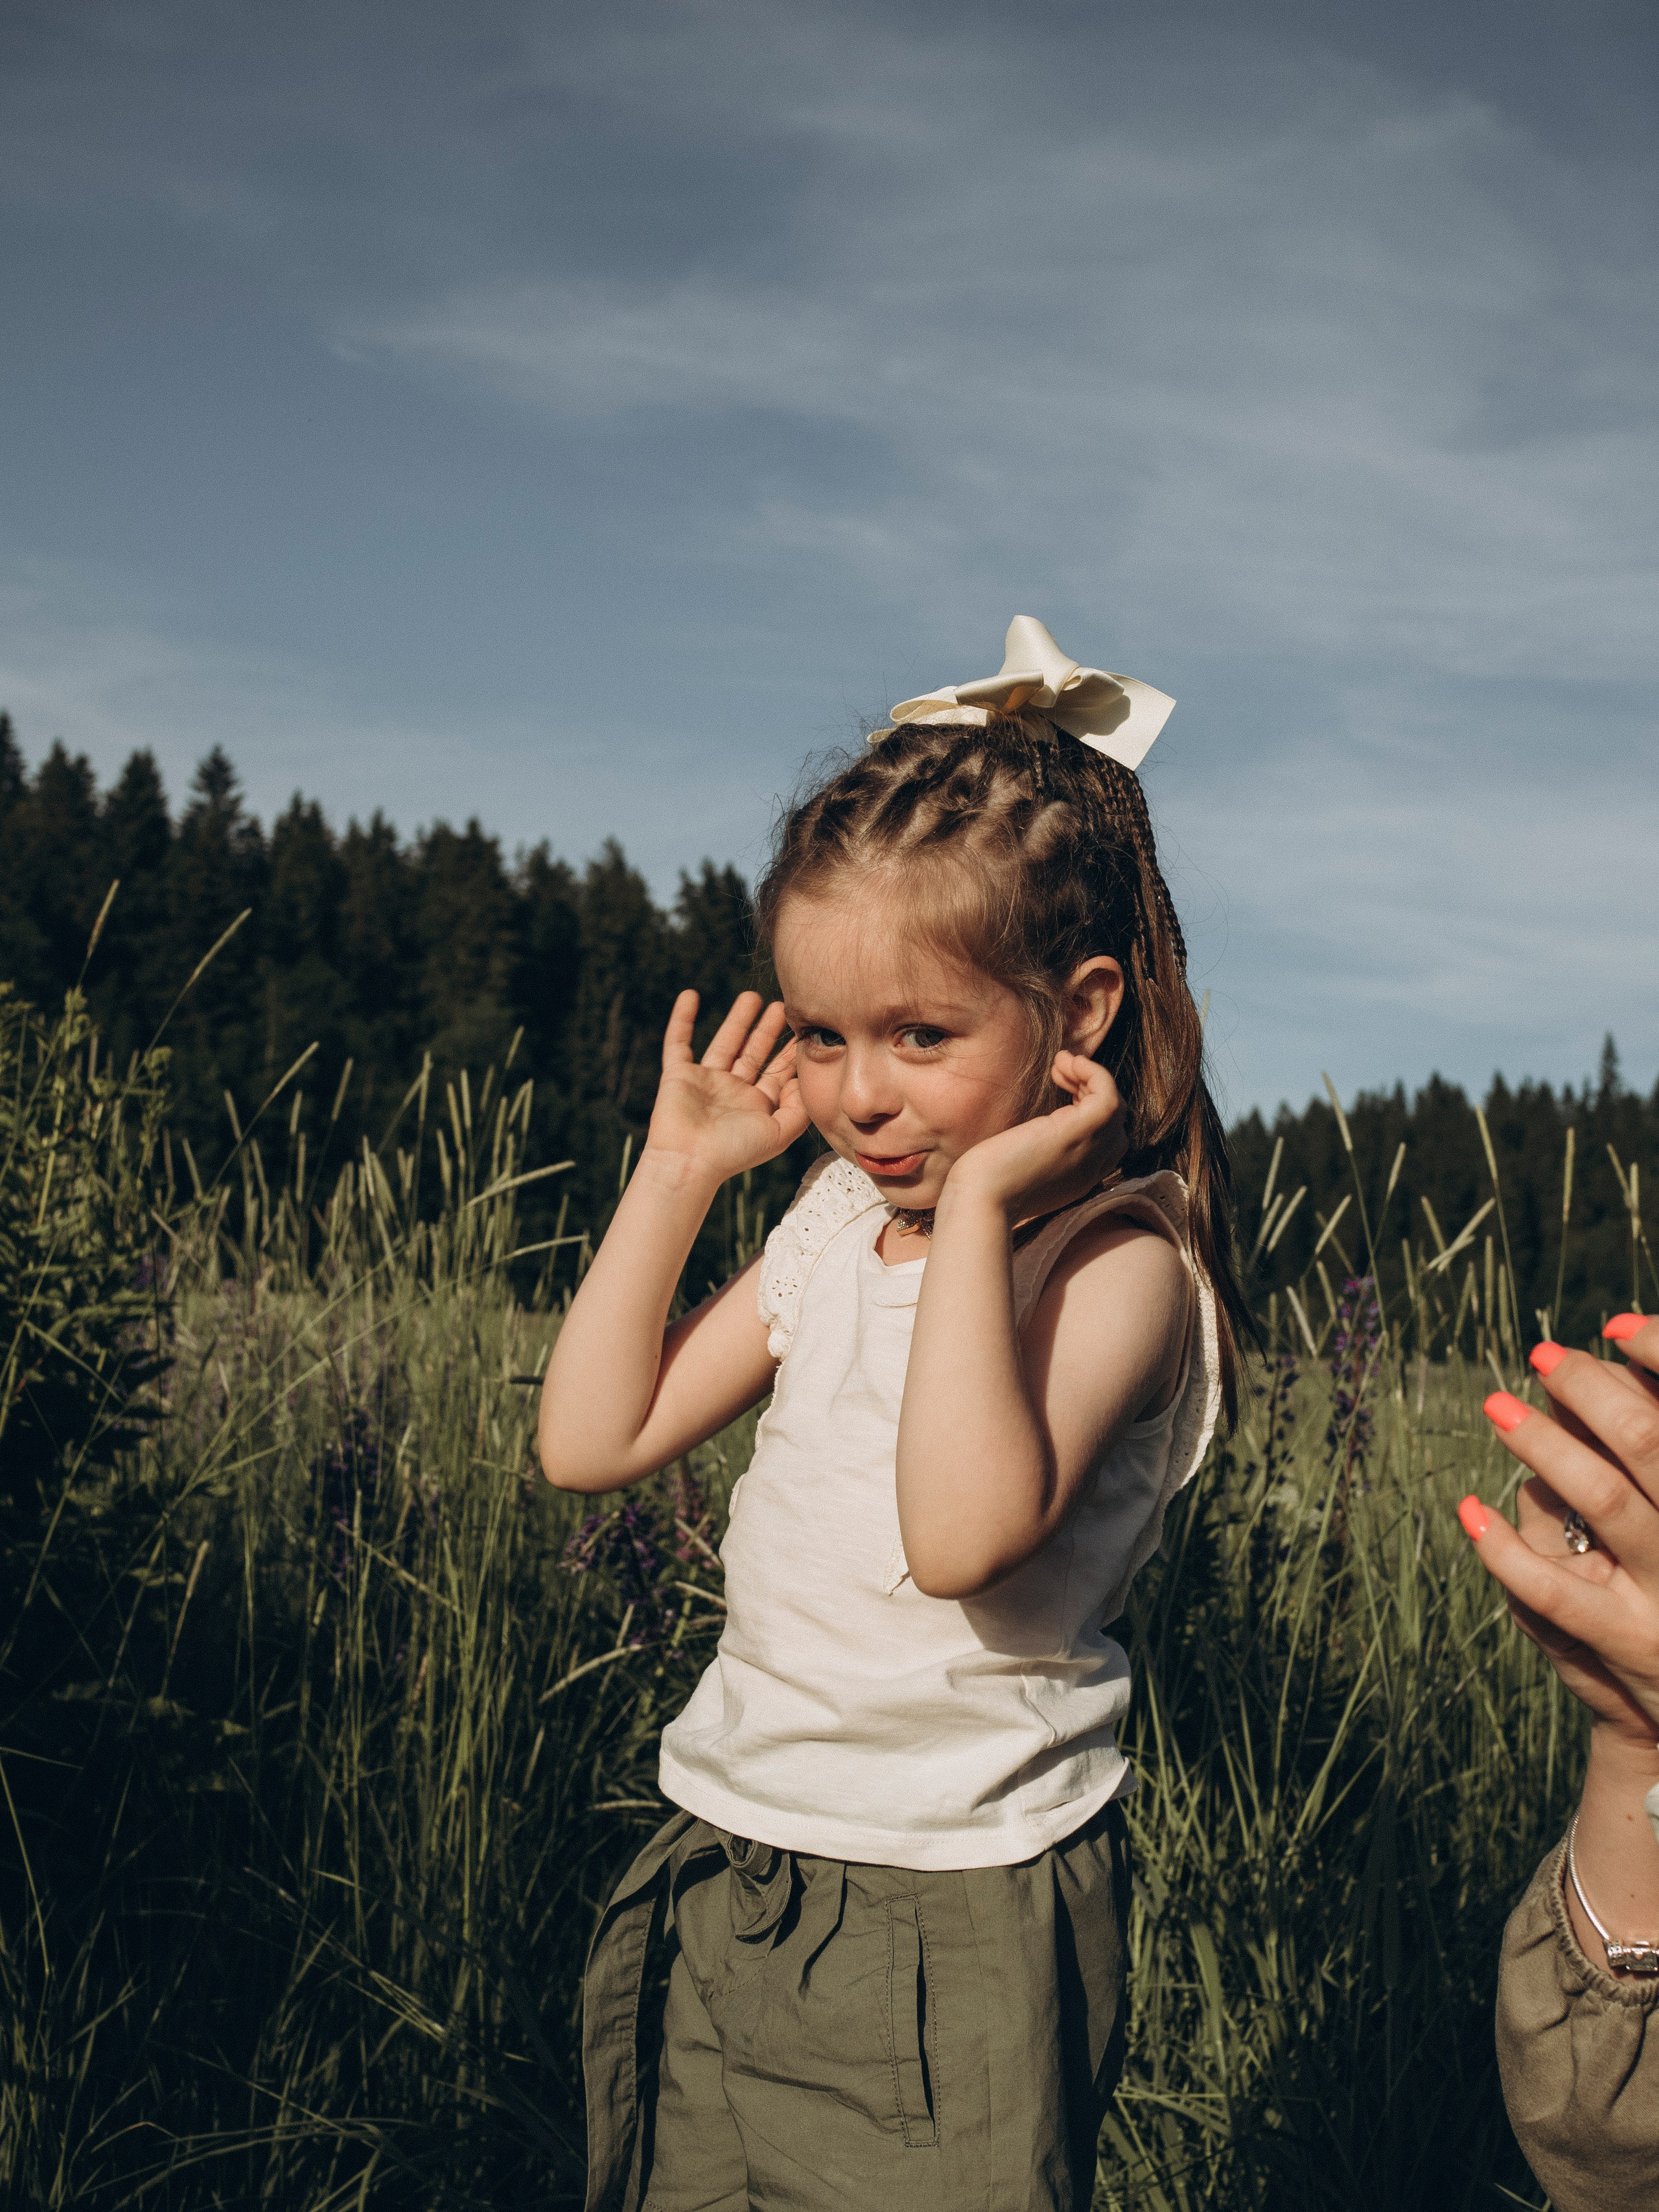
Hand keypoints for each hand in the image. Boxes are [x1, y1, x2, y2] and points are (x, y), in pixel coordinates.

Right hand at [644, 990, 807, 1187]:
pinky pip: (678, 1042)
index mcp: (756, 1106)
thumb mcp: (779, 1133)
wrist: (690, 1161)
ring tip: (752, 996)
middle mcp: (732, 1092)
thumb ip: (798, 1107)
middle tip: (782, 1005)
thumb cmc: (735, 1152)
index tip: (805, 1028)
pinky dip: (681, 1019)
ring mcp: (705, 1081)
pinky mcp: (678, 1075)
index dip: (790, 1052)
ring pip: (724, 1043)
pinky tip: (690, 996)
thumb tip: (805, 1077)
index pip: (777, 1073)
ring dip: (737, 1020)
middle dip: (768, 1030)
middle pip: (753, 1053)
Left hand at [938, 1052, 1126, 1228]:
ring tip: (1060, 1064)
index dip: (1090, 1109)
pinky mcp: (1080, 1133)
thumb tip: (1032, 1128)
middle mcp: (1092, 1167)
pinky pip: (1108, 1094)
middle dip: (1092, 1091)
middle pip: (1116, 1122)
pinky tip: (1064, 1063)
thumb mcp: (1021, 1167)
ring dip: (1090, 1076)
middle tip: (1060, 1074)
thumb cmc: (985, 1184)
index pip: (1108, 1140)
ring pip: (1115, 1106)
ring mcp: (1090, 1151)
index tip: (1063, 1090)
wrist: (980, 1199)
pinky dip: (1093, 1072)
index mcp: (1080, 1178)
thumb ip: (1038, 1152)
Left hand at [1461, 1317, 1658, 1743]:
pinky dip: (1504, 1545)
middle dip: (1593, 1390)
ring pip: (1605, 1498)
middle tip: (1544, 1356)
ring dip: (1544, 1445)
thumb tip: (1612, 1363)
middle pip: (1649, 1444)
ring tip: (1497, 1407)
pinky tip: (1470, 1510)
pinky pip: (1554, 1588)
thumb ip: (1648, 1451)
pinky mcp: (1625, 1642)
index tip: (1618, 1329)